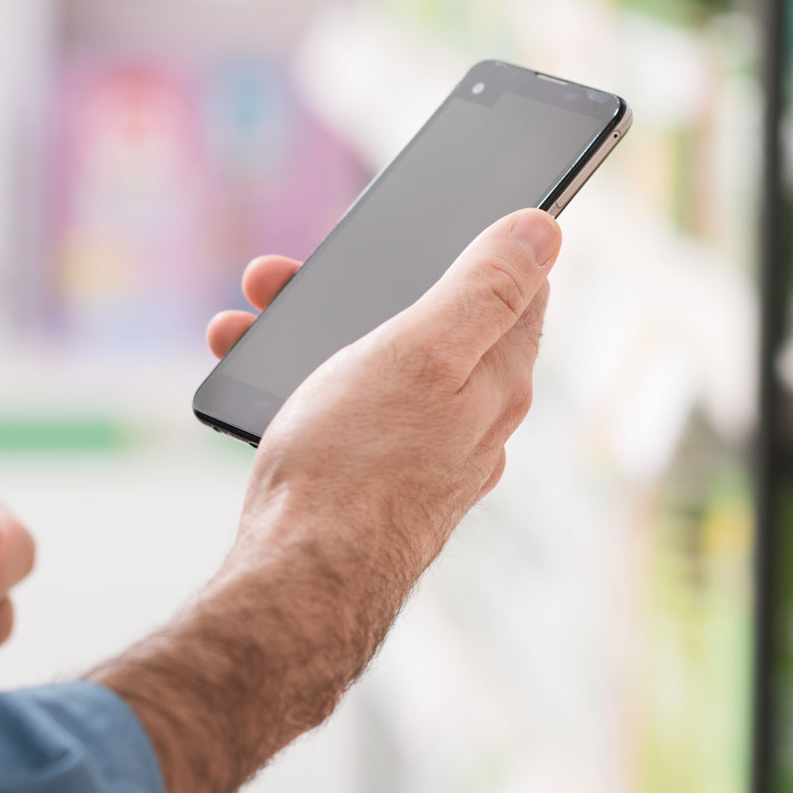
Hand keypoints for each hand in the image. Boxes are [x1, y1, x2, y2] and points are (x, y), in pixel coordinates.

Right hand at [98, 208, 559, 792]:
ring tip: (246, 323)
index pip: (513, 288)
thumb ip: (485, 288)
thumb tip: (546, 230)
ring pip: (372, 365)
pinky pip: (342, 412)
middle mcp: (473, 419)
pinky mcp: (376, 485)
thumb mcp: (424, 351)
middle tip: (285, 272)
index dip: (472, 239)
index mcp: (497, 378)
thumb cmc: (358, 463)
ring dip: (309, 332)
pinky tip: (254, 384)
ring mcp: (424, 455)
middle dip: (357, 285)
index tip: (428, 212)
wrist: (299, 580)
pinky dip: (298, 386)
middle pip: (427, 321)